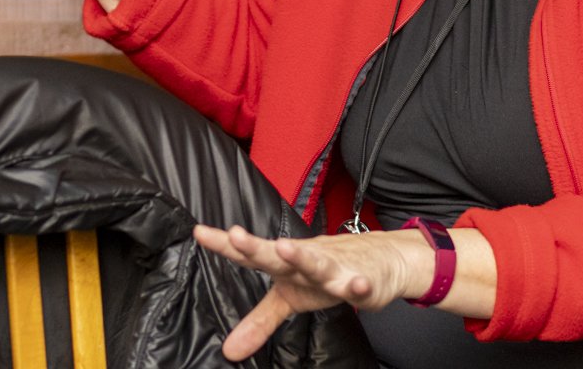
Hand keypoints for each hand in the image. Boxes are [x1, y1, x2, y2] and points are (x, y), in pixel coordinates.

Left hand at [193, 224, 424, 360]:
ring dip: (302, 256)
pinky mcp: (362, 280)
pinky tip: (358, 287)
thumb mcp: (290, 298)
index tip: (200, 232)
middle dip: (256, 246)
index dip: (226, 245)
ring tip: (284, 248)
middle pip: (278, 254)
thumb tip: (229, 350)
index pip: (251, 255)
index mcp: (286, 265)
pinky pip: (360, 284)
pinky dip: (360, 285)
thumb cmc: (330, 273)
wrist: (382, 259)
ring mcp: (335, 268)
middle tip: (235, 235)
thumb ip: (259, 321)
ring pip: (317, 263)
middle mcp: (307, 260)